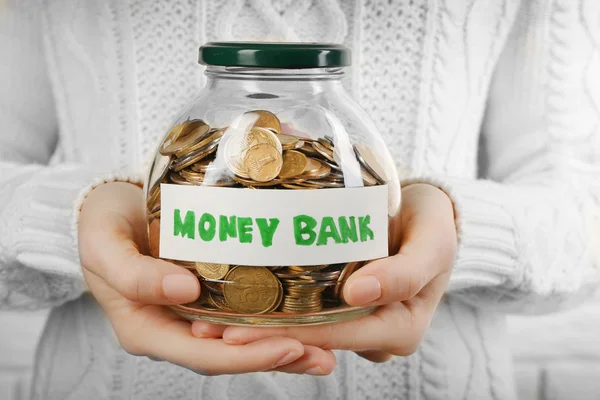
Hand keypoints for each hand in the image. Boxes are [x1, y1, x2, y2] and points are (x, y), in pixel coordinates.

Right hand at [78, 182, 335, 374]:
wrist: (110, 205)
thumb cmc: (104, 224)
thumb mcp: (104, 245)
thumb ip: (134, 273)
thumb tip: (184, 291)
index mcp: (146, 328)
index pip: (203, 355)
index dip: (247, 358)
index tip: (289, 347)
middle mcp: (174, 329)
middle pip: (230, 355)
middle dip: (277, 358)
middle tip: (323, 356)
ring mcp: (192, 315)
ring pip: (241, 340)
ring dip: (283, 346)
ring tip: (326, 347)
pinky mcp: (207, 295)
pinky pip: (241, 315)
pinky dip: (272, 320)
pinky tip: (305, 318)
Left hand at [197, 183, 455, 363]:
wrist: (426, 212)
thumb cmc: (432, 223)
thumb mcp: (433, 242)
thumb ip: (406, 272)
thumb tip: (359, 295)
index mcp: (400, 328)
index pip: (338, 336)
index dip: (290, 336)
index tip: (242, 332)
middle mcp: (375, 333)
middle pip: (313, 340)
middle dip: (261, 338)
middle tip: (209, 329)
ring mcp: (357, 321)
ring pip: (305, 331)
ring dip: (260, 328)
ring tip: (209, 321)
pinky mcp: (342, 305)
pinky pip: (307, 312)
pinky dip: (273, 309)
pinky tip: (235, 302)